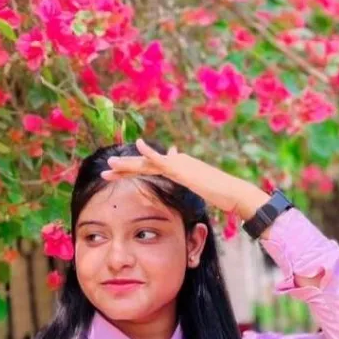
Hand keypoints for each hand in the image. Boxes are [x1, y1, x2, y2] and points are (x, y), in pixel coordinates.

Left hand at [102, 139, 268, 219]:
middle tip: (106, 170)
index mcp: (178, 167)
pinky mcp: (182, 169)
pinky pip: (162, 160)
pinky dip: (149, 153)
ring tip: (110, 165)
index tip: (117, 173)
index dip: (132, 170)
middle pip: (145, 164)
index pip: (151, 168)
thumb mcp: (200, 187)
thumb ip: (189, 181)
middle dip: (124, 167)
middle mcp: (176, 162)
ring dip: (127, 164)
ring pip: (147, 163)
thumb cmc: (220, 193)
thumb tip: (184, 176)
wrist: (233, 193)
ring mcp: (178, 164)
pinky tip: (138, 146)